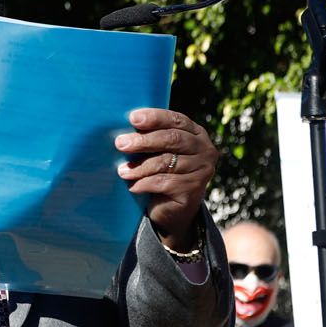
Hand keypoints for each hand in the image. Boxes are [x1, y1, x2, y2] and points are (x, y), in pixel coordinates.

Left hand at [114, 109, 215, 249]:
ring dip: (140, 166)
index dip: (155, 117)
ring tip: (121, 170)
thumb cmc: (161, 172)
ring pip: (166, 162)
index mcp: (196, 133)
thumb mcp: (158, 151)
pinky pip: (164, 182)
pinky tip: (132, 186)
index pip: (176, 120)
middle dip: (143, 141)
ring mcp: (202, 170)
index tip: (133, 118)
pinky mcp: (194, 189)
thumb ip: (150, 137)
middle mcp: (204, 149)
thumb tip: (123, 131)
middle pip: (172, 139)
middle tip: (121, 144)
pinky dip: (144, 183)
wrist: (172, 209)